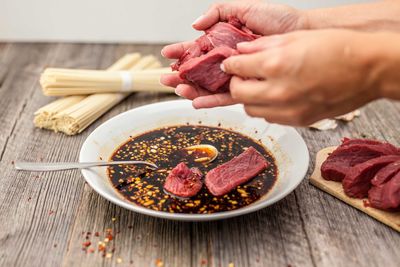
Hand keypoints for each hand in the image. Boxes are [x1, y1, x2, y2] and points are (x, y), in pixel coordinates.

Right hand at [160, 0, 306, 107]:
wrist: (303, 34)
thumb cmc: (278, 20)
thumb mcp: (244, 8)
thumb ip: (218, 11)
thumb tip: (195, 25)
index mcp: (225, 41)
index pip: (198, 48)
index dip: (182, 51)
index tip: (167, 54)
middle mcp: (229, 59)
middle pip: (200, 70)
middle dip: (182, 74)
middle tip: (167, 78)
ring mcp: (237, 73)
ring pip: (209, 85)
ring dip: (192, 89)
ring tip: (178, 90)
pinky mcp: (248, 85)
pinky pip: (227, 95)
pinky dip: (211, 100)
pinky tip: (198, 102)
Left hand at [223, 30, 381, 125]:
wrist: (368, 70)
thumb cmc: (338, 49)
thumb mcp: (296, 37)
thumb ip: (264, 45)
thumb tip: (243, 50)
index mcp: (276, 65)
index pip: (237, 68)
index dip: (230, 65)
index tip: (229, 65)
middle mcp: (279, 91)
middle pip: (238, 93)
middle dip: (234, 83)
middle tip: (241, 77)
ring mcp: (288, 110)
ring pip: (251, 110)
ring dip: (249, 98)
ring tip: (258, 86)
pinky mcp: (298, 121)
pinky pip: (269, 118)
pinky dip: (265, 108)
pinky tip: (274, 96)